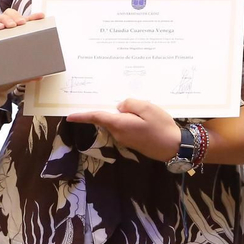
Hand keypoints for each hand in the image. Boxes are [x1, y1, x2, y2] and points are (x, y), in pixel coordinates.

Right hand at [0, 9, 45, 95]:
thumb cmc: (0, 71)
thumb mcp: (17, 72)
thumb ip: (28, 74)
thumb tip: (40, 76)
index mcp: (14, 35)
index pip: (24, 22)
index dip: (32, 17)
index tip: (41, 16)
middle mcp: (3, 31)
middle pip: (10, 15)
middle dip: (16, 16)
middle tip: (22, 23)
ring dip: (6, 19)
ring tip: (12, 25)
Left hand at [66, 98, 181, 160]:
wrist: (175, 148)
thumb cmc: (161, 127)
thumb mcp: (147, 108)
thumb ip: (130, 104)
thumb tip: (119, 106)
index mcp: (119, 124)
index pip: (96, 117)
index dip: (82, 116)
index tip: (69, 116)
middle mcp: (119, 134)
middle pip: (107, 118)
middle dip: (106, 109)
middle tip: (108, 96)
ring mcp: (125, 139)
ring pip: (117, 122)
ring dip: (121, 114)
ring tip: (133, 104)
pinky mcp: (132, 141)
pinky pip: (125, 126)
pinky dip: (127, 119)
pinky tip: (139, 114)